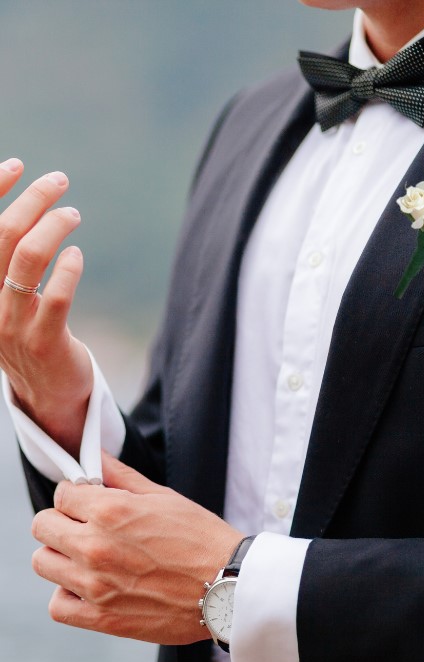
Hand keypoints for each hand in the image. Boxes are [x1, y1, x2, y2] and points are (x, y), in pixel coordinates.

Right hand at [0, 158, 91, 455]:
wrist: (46, 395)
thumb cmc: (30, 336)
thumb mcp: (9, 298)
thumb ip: (11, 261)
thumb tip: (31, 212)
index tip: (16, 165)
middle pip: (3, 235)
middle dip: (31, 199)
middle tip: (59, 181)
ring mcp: (12, 325)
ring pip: (28, 259)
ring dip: (54, 227)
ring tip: (73, 214)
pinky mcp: (43, 342)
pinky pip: (55, 296)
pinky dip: (68, 268)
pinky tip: (77, 255)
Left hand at [31, 452, 244, 644]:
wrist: (227, 586)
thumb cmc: (202, 539)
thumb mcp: (163, 496)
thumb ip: (121, 476)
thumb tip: (96, 456)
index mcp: (110, 511)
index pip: (61, 494)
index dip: (76, 495)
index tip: (88, 502)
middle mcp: (95, 546)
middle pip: (42, 527)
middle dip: (62, 521)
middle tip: (86, 526)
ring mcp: (95, 585)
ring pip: (43, 564)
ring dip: (61, 556)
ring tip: (89, 556)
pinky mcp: (101, 617)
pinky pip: (57, 605)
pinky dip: (67, 594)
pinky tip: (90, 585)